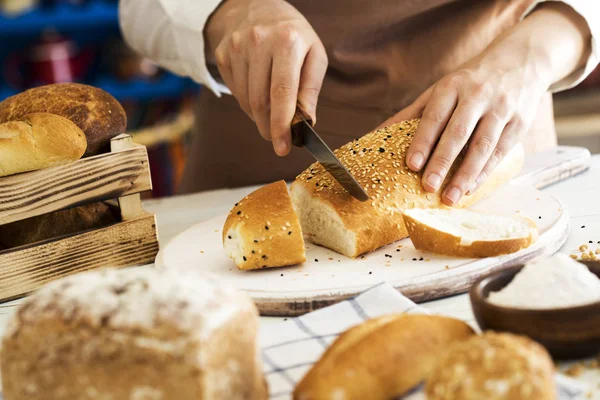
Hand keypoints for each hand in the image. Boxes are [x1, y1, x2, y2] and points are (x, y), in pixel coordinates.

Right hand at [205, 0, 327, 155]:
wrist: (257, 7)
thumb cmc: (293, 35)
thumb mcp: (314, 54)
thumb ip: (311, 88)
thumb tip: (306, 121)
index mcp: (287, 41)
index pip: (282, 92)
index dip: (282, 124)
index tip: (284, 146)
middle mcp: (258, 41)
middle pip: (260, 101)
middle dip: (269, 128)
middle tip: (278, 142)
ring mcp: (236, 47)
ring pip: (245, 100)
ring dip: (259, 118)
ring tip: (270, 117)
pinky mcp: (223, 54)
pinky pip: (235, 92)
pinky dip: (248, 104)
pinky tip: (258, 97)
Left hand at [379, 2, 590, 206]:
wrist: (522, 60)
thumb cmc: (470, 82)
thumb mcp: (441, 89)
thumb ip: (411, 113)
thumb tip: (374, 135)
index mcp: (452, 86)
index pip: (435, 116)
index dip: (423, 141)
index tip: (411, 164)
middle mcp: (478, 96)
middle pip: (458, 133)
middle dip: (442, 162)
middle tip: (429, 187)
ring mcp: (501, 109)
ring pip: (483, 145)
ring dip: (466, 174)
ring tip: (451, 197)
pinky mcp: (520, 123)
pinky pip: (501, 151)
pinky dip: (485, 172)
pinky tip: (471, 188)